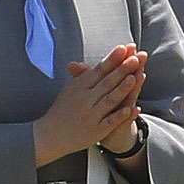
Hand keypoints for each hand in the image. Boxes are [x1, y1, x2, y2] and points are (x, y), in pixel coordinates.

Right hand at [34, 44, 146, 160]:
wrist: (48, 135)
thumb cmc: (61, 110)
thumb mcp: (69, 90)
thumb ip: (81, 75)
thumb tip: (85, 60)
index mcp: (78, 87)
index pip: (98, 70)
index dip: (112, 59)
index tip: (124, 48)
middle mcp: (84, 100)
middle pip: (106, 82)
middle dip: (121, 70)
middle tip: (135, 58)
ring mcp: (90, 115)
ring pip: (110, 100)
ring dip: (122, 89)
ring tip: (134, 77)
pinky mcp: (96, 130)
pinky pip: (110, 121)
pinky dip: (121, 115)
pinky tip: (132, 108)